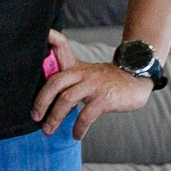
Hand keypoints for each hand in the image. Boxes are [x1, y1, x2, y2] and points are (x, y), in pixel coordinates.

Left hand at [32, 29, 151, 139]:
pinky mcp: (105, 98)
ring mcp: (94, 85)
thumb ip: (68, 80)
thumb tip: (44, 98)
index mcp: (76, 67)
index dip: (51, 38)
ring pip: (67, 99)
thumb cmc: (106, 81)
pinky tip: (76, 135)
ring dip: (55, 117)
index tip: (42, 35)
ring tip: (48, 129)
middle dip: (42, 100)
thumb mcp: (86, 74)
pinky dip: (79, 128)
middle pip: (56, 82)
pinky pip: (86, 115)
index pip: (61, 47)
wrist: (135, 81)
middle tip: (35, 116)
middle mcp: (82, 73)